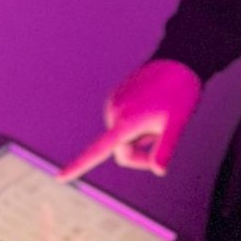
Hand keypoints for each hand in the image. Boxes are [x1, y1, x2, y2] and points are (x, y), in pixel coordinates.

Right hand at [62, 58, 202, 179]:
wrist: (177, 62)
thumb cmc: (181, 94)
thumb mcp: (177, 124)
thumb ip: (165, 148)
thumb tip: (158, 170)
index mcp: (125, 122)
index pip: (98, 151)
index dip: (78, 167)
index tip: (59, 179)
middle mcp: (113, 113)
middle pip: (120, 150)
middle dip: (139, 150)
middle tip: (162, 131)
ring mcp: (112, 104)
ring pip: (121, 137)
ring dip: (138, 135)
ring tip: (157, 112)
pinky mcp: (115, 98)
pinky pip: (122, 123)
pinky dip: (135, 123)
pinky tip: (150, 105)